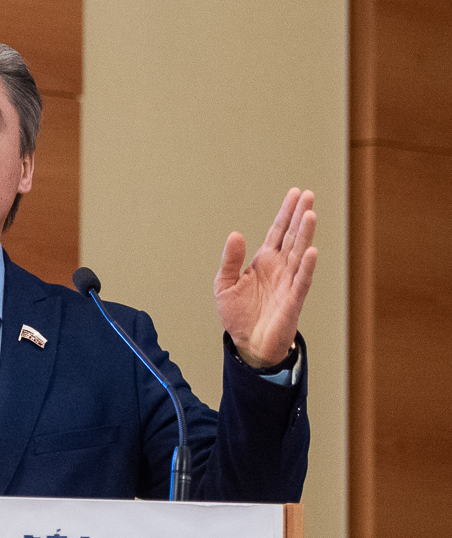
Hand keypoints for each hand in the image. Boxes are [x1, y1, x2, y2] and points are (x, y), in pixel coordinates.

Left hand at [216, 188, 317, 368]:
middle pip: (292, 237)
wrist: (248, 344)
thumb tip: (235, 234)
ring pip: (299, 253)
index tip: (295, 193)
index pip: (278, 232)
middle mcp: (280, 268)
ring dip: (305, 234)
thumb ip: (231, 260)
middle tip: (308, 195)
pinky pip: (301, 280)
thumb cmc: (239, 314)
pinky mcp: (292, 300)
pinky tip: (311, 250)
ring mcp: (288, 282)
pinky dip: (306, 266)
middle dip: (299, 216)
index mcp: (264, 262)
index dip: (286, 213)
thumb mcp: (225, 284)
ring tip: (310, 214)